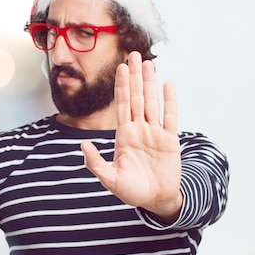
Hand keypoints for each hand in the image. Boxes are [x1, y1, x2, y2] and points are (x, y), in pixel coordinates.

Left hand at [81, 51, 182, 220]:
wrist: (155, 201)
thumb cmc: (132, 191)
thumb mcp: (110, 179)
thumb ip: (95, 163)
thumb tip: (83, 144)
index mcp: (124, 135)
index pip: (121, 105)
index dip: (121, 86)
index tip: (120, 67)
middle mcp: (139, 129)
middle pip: (136, 97)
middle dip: (135, 76)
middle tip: (134, 54)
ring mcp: (155, 133)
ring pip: (152, 102)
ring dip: (150, 83)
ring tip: (148, 63)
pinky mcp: (170, 141)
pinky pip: (170, 117)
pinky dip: (170, 101)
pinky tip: (168, 85)